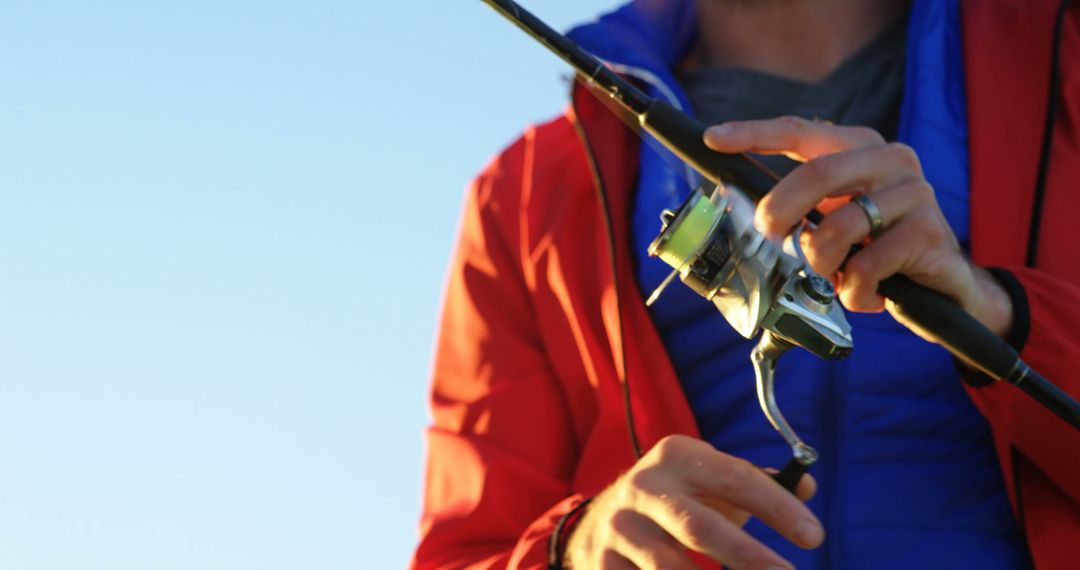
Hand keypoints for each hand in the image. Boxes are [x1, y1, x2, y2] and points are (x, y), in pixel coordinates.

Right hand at [565, 435, 821, 568]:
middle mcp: (644, 487)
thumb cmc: (683, 499)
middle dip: (748, 556)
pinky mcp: (604, 562)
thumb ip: (760, 483)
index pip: (735, 478)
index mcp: (677, 455)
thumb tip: (806, 487)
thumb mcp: (715, 480)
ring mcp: (620, 527)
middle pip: (700, 527)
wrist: (608, 519)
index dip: (777, 507)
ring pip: (670, 568)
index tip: (814, 536)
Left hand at [703, 116, 1013, 339]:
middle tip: (766, 237)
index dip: (754, 134)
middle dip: (779, 210)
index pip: (801, 130)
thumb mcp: (835, 222)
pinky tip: (866, 296)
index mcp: (860, 147)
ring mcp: (914, 192)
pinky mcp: (929, 232)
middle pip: (816, 173)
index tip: (712, 138)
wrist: (945, 288)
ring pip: (839, 227)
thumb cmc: (877, 250)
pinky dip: (853, 292)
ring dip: (821, 265)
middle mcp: (890, 159)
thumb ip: (801, 210)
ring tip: (832, 280)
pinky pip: (866, 267)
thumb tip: (747, 214)